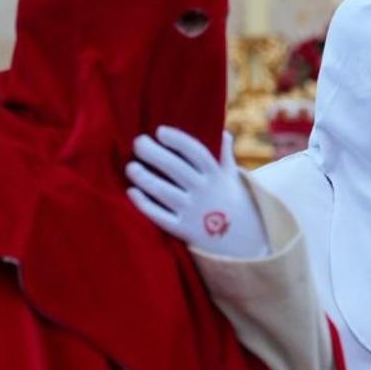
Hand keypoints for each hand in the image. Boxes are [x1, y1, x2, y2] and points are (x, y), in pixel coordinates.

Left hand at [126, 128, 268, 259]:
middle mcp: (205, 192)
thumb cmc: (228, 199)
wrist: (240, 238)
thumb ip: (224, 154)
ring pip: (165, 193)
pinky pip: (161, 217)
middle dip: (155, 154)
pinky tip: (131, 192)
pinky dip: (145, 205)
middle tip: (138, 142)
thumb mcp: (231, 176)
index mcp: (216, 175)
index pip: (196, 153)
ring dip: (145, 178)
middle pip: (177, 169)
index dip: (178, 140)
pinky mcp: (183, 230)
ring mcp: (193, 212)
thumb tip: (222, 132)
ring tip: (130, 167)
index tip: (160, 131)